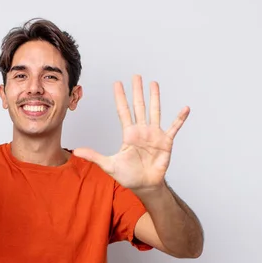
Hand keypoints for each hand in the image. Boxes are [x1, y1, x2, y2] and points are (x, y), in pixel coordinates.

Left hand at [74, 75, 188, 191]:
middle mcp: (141, 131)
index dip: (120, 97)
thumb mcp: (109, 165)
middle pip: (139, 106)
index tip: (117, 83)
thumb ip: (94, 156)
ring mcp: (154, 135)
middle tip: (136, 76)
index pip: (123, 111)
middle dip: (137, 91)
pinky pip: (174, 128)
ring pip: (155, 111)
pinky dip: (180, 119)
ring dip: (155, 98)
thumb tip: (76, 152)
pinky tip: (185, 108)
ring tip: (154, 84)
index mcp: (129, 134)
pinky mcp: (166, 142)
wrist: (145, 186)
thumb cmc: (128, 176)